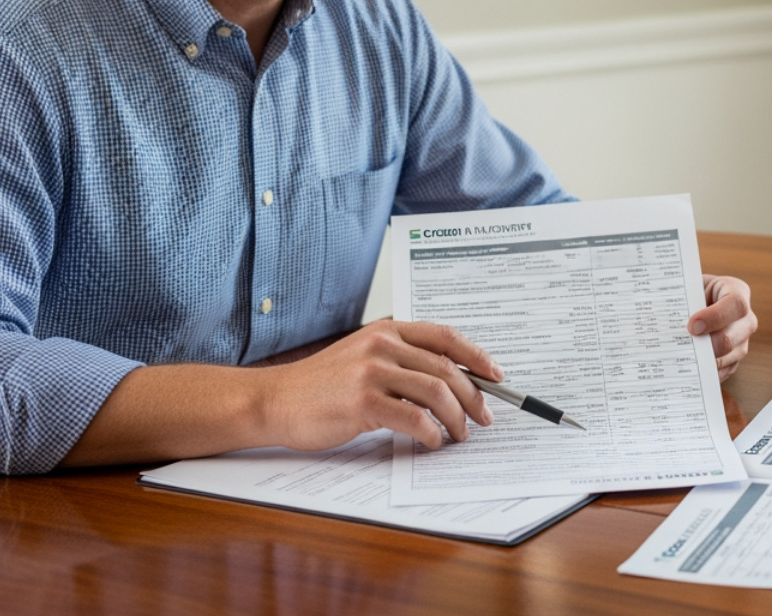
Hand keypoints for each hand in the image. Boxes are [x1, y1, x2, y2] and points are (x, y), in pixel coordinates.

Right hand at [264, 320, 500, 451]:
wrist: (275, 400)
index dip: (476, 356)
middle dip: (473, 397)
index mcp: (387, 330)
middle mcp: (382, 345)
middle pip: (447, 368)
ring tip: (459, 434)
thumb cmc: (321, 385)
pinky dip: (431, 432)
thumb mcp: (363, 357)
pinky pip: (414, 417)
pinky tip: (432, 441)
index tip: (496, 375)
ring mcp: (372, 371)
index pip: (446, 337)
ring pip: (436, 392)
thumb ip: (401, 361)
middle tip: (483, 417)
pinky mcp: (362, 401)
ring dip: (456, 418)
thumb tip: (450, 382)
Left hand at [689, 274, 756, 380]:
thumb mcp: (690, 288)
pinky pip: (726, 369)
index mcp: (737, 292)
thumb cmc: (693, 292)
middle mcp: (745, 317)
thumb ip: (684, 299)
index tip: (692, 326)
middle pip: (733, 336)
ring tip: (685, 358)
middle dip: (708, 345)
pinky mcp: (736, 356)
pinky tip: (693, 368)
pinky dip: (709, 371)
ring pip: (730, 356)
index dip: (715, 317)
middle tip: (687, 346)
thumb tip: (663, 316)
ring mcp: (743, 339)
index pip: (736, 305)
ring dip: (707, 360)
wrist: (696, 302)